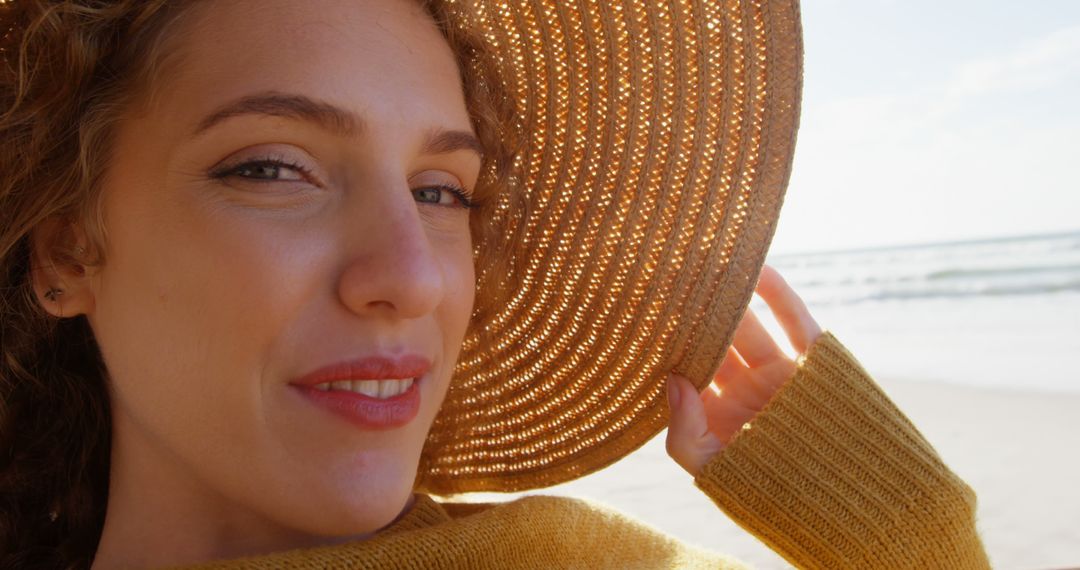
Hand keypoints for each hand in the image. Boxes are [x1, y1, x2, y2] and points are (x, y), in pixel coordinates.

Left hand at [665, 264, 823, 476]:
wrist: (849, 501)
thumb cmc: (773, 493)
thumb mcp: (714, 470)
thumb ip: (684, 433)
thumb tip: (674, 381)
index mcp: (717, 414)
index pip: (687, 370)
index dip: (670, 345)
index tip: (647, 315)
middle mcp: (745, 390)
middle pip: (714, 342)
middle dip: (695, 315)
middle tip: (671, 280)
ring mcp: (779, 374)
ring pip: (750, 326)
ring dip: (731, 299)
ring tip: (708, 267)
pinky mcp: (814, 362)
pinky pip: (794, 321)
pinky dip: (778, 294)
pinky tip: (757, 268)